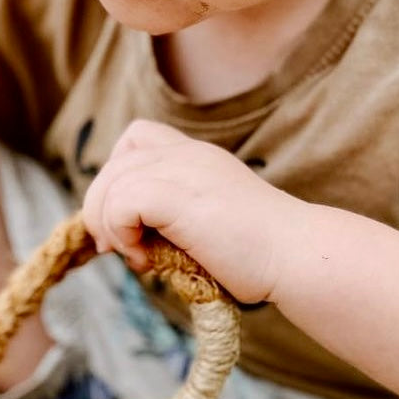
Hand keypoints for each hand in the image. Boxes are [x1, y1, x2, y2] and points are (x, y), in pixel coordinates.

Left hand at [80, 120, 302, 305]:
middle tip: (117, 248)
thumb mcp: (202, 224)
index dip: (115, 177)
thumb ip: (166, 217)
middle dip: (101, 209)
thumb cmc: (257, 255)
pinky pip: (121, 202)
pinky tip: (147, 258)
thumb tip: (117, 238)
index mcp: (196, 157)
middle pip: (114, 165)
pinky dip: (121, 233)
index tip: (124, 220)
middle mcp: (188, 155)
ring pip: (112, 182)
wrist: (297, 258)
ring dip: (110, 226)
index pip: (134, 140)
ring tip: (139, 257)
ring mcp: (186, 170)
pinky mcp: (180, 195)